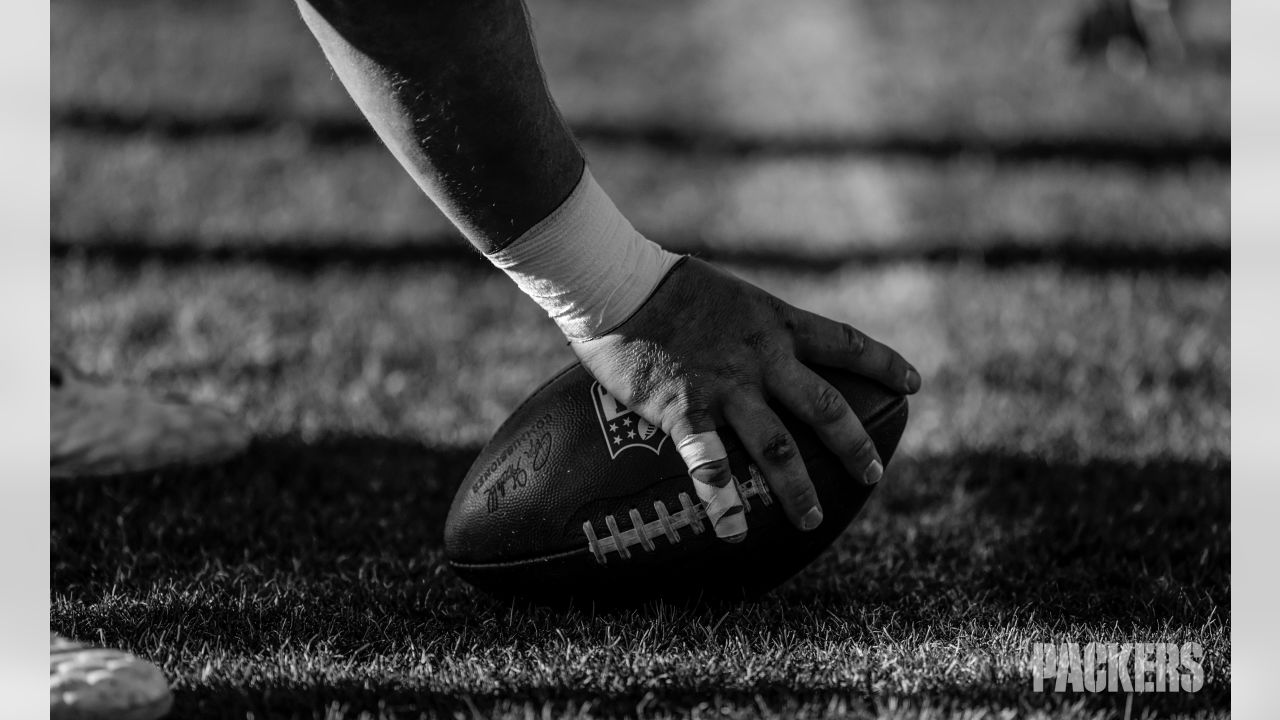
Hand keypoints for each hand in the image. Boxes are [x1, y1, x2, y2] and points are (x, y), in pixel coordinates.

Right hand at [572, 258, 920, 540]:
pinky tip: (735, 535)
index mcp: (775, 323)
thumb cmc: (662, 284)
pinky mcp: (685, 410)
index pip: (845, 343)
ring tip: (811, 520)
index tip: (914, 383)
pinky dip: (726, 503)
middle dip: (854, 445)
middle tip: (873, 475)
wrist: (617, 282)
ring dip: (798, 488)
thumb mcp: (726, 296)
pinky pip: (712, 465)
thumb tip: (747, 344)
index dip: (883, 364)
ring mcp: (727, 387)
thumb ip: (745, 327)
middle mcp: (763, 357)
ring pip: (778, 446)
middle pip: (826, 407)